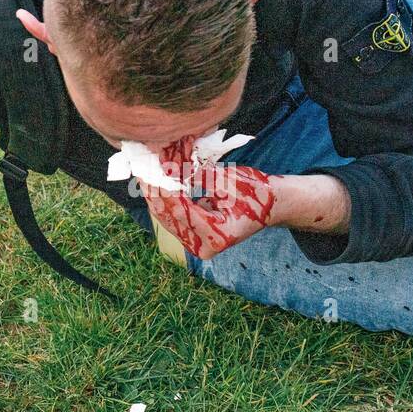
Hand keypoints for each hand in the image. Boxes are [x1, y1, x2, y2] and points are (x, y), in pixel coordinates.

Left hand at [143, 137, 277, 259]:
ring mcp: (197, 244)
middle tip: (143, 166)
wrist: (270, 206)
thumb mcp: (228, 180)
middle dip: (155, 190)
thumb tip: (170, 165)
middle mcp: (204, 246)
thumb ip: (199, 176)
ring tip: (144, 170)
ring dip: (155, 193)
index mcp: (217, 236)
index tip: (153, 168)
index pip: (182, 211)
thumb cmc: (255, 192)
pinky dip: (163, 198)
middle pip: (168, 217)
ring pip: (166, 217)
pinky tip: (154, 180)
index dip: (165, 189)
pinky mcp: (192, 237)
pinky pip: (171, 217)